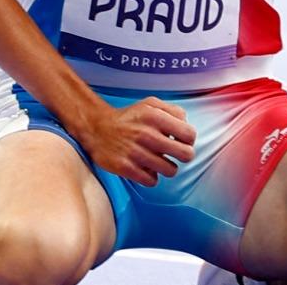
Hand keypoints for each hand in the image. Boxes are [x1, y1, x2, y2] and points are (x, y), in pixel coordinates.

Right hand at [70, 96, 194, 186]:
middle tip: (176, 154)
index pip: (189, 134)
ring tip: (159, 161)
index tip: (182, 141)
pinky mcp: (125, 167)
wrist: (97, 129)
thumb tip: (187, 126)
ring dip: (167, 168)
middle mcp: (146, 134)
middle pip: (185, 154)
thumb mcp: (151, 104)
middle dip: (184, 156)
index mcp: (155, 116)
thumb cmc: (129, 118)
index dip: (189, 140)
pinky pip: (152, 181)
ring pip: (170, 170)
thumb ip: (173, 111)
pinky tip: (145, 168)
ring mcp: (135, 152)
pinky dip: (151, 177)